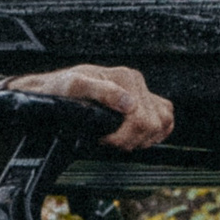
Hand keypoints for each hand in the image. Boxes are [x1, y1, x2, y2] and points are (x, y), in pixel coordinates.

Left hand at [0, 64, 173, 152]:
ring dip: (145, 138)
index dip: (123, 136)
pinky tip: (136, 136)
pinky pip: (165, 118)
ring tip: (121, 139)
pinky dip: (156, 132)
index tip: (104, 139)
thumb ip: (102, 92)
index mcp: (125, 78)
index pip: (142, 118)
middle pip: (153, 124)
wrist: (54, 90)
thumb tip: (128, 104)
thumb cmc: (61, 89)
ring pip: (163, 122)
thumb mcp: (74, 87)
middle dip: (132, 139)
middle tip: (110, 141)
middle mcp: (135, 83)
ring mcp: (141, 92)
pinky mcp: (142, 102)